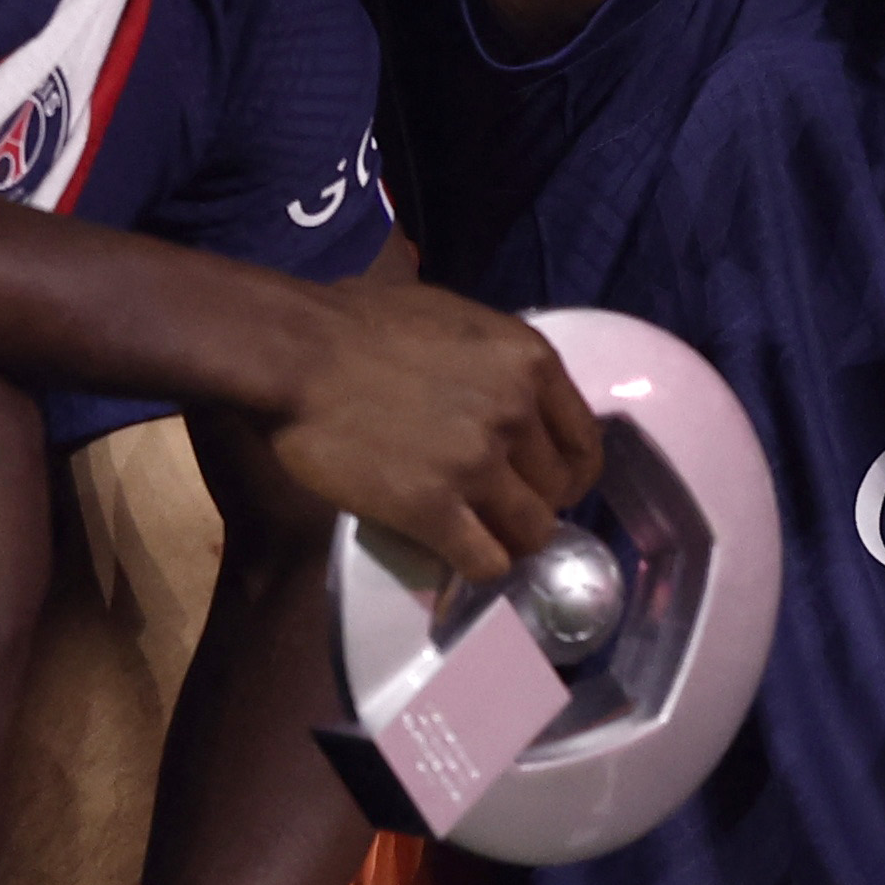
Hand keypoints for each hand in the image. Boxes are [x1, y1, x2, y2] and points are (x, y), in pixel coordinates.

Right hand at [256, 272, 602, 587]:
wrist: (297, 356)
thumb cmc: (365, 324)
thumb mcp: (459, 317)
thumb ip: (495, 356)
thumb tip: (502, 375)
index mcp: (532, 363)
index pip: (586, 442)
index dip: (571, 474)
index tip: (548, 486)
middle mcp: (518, 414)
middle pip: (560, 491)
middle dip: (536, 507)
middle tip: (504, 514)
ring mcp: (477, 464)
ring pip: (531, 532)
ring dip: (511, 542)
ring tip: (484, 539)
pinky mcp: (430, 508)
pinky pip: (484, 561)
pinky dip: (477, 568)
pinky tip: (458, 558)